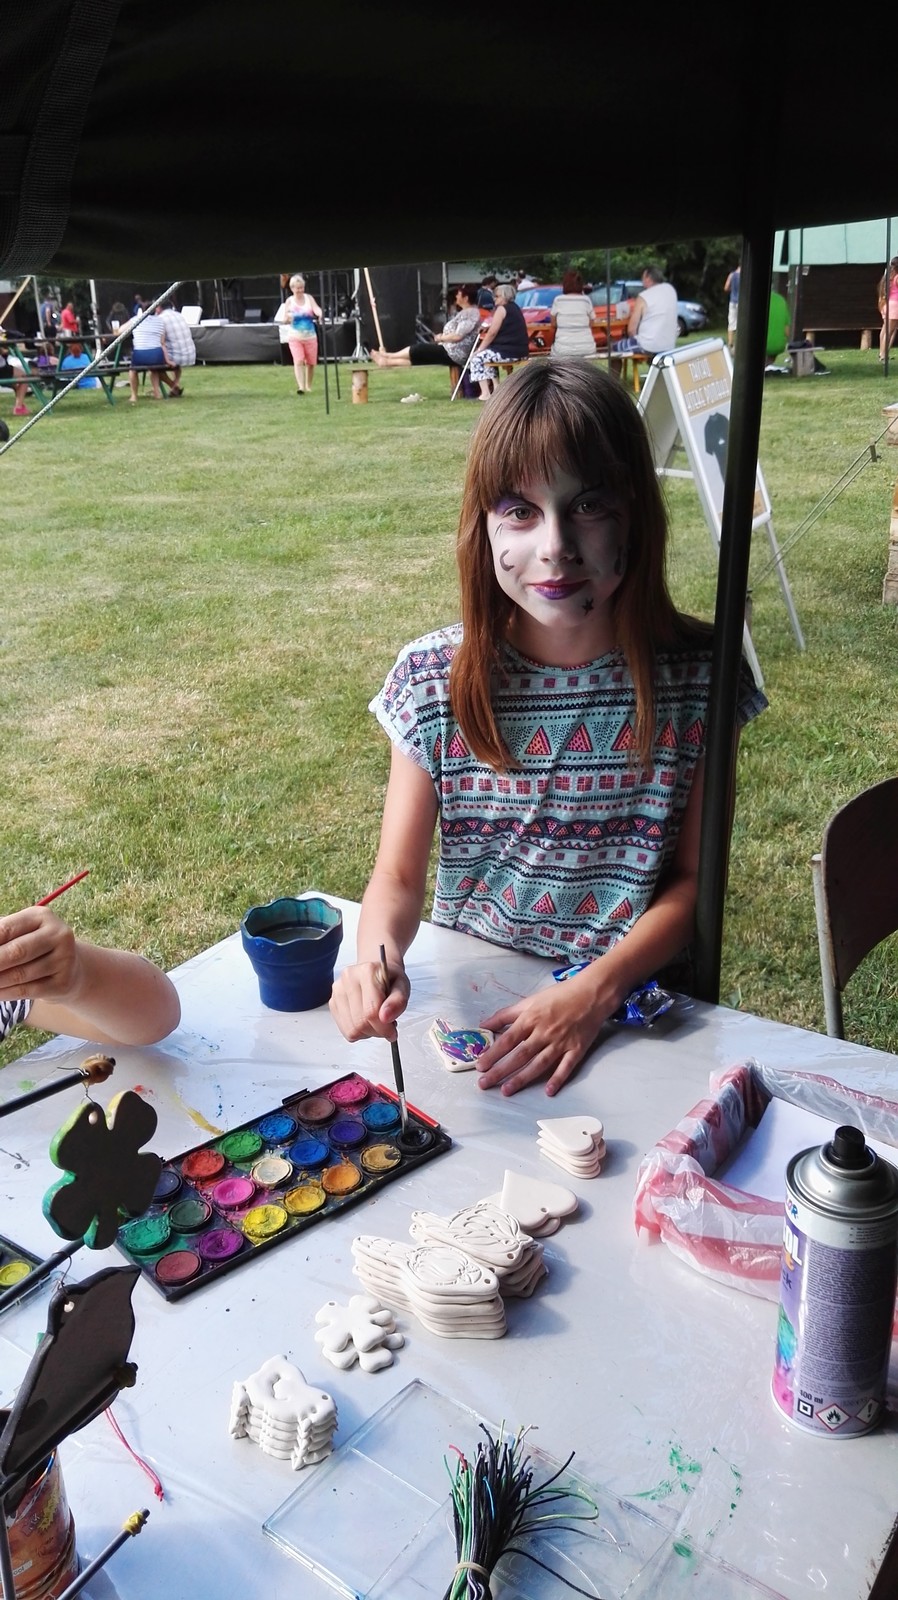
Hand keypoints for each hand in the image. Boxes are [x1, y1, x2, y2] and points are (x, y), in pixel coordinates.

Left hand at [0, 906, 81, 1002]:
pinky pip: (27, 990)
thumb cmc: (33, 947)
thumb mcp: (20, 933)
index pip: (6, 929)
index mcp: (42, 916)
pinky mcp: (62, 982)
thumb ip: (0, 936)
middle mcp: (58, 934)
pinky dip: (5, 993)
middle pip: (16, 951)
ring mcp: (64, 959)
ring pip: (20, 975)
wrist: (70, 969)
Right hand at [329, 960, 409, 1042]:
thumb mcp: (402, 987)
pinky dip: (358, 1031)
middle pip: (360, 1022)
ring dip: (367, 1033)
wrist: (376, 972)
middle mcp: (348, 979)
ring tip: (376, 1021)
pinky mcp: (333, 1002)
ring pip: (351, 1029)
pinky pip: (345, 1029)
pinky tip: (366, 1021)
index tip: (392, 1031)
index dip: (384, 1028)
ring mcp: (338, 990)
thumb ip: (398, 1002)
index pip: (371, 1011)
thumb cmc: (390, 979)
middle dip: (376, 1031)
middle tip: (387, 1027)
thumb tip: (386, 1017)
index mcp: (367, 972)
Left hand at [475, 979, 609, 1096]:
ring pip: (539, 1064)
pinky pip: (566, 1067)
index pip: (508, 1040)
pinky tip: (548, 1091)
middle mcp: (544, 1032)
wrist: (591, 993)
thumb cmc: (559, 996)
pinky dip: (558, 1079)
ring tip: (506, 1090)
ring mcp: (561, 1042)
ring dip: (522, 1078)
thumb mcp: (529, 1001)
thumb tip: (484, 1024)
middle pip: (520, 1055)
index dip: (493, 1053)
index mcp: (531, 1019)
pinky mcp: (577, 1049)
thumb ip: (506, 1014)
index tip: (480, 1065)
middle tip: (484, 1083)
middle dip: (501, 1070)